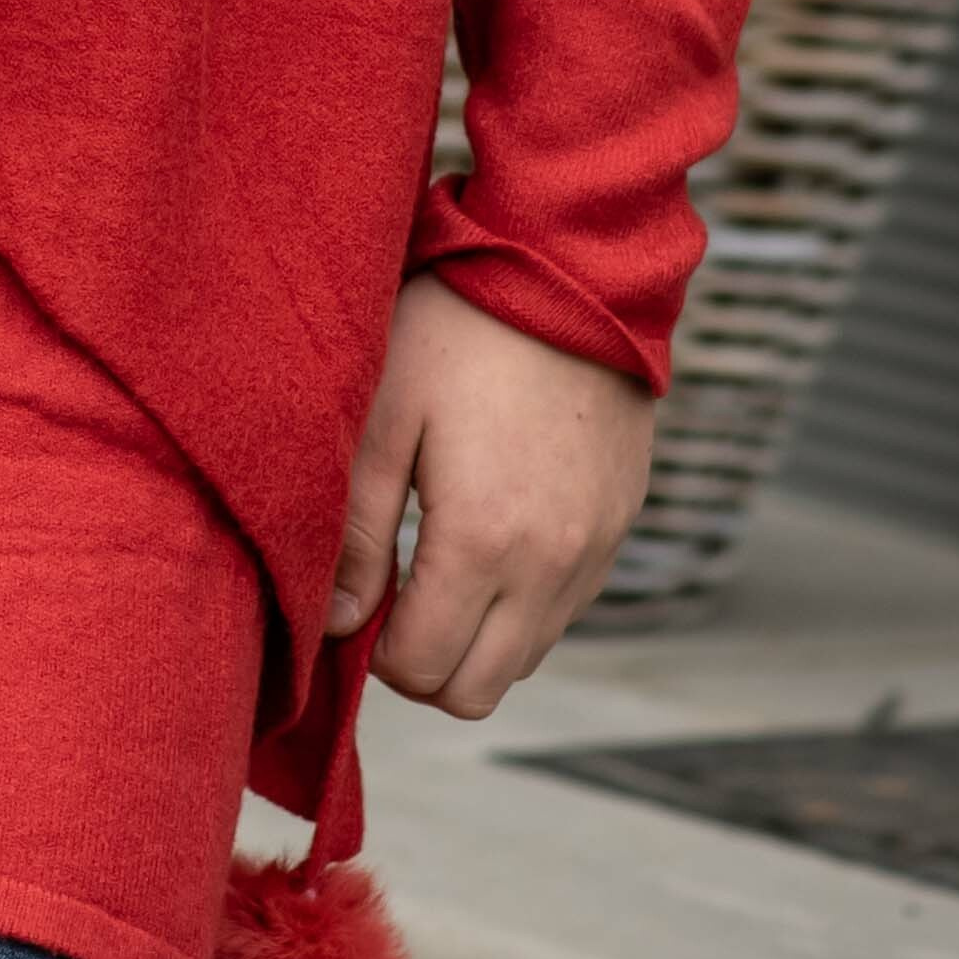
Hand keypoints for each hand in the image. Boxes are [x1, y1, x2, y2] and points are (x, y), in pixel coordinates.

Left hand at [333, 272, 654, 718]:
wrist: (570, 267)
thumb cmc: (456, 330)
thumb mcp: (383, 418)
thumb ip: (358, 534)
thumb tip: (338, 625)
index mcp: (484, 541)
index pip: (423, 671)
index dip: (375, 654)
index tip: (356, 601)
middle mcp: (551, 564)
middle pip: (478, 691)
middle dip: (424, 664)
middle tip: (390, 596)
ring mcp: (595, 548)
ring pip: (526, 657)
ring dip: (475, 636)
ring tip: (435, 561)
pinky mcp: (620, 523)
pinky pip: (567, 608)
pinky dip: (521, 602)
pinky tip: (489, 534)